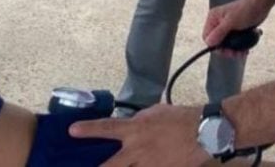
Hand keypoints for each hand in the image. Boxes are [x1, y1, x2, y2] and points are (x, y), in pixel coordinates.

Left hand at [69, 103, 209, 166]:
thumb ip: (138, 120)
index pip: (107, 128)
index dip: (88, 130)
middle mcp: (138, 150)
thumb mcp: (155, 112)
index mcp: (135, 130)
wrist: (203, 133)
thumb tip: (129, 126)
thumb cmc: (179, 118)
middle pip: (111, 166)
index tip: (71, 131)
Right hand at [203, 0, 270, 51]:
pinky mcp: (236, 29)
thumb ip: (219, 32)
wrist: (260, 4)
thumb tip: (208, 42)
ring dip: (235, 50)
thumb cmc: (245, 9)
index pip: (207, 37)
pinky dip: (241, 46)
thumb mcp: (231, 22)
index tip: (226, 51)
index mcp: (213, 18)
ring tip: (245, 52)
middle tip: (237, 54)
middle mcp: (218, 23)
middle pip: (218, 42)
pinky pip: (235, 42)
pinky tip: (248, 48)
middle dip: (228, 50)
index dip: (215, 46)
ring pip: (227, 44)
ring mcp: (227, 27)